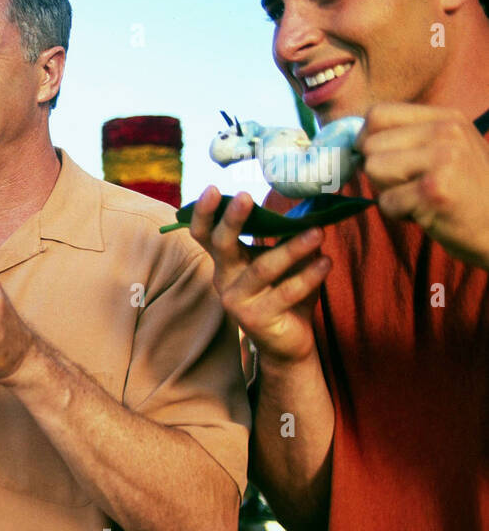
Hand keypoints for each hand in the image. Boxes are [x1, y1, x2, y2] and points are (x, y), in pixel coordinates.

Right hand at [188, 186, 327, 367]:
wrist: (288, 341)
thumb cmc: (284, 293)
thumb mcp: (281, 261)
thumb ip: (286, 238)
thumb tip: (312, 207)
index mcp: (226, 261)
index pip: (205, 234)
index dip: (205, 213)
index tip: (213, 189)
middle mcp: (224, 279)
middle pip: (222, 245)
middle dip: (233, 220)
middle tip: (247, 196)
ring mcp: (237, 301)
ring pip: (263, 268)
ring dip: (292, 249)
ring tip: (318, 233)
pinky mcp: (256, 319)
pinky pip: (286, 292)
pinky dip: (309, 276)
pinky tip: (326, 262)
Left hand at [358, 103, 488, 268]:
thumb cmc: (464, 191)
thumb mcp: (446, 148)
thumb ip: (407, 137)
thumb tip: (353, 139)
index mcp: (446, 117)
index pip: (377, 113)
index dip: (367, 138)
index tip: (381, 157)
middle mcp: (446, 131)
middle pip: (370, 144)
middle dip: (380, 171)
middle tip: (412, 184)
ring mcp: (442, 159)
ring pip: (374, 169)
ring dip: (389, 191)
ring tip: (420, 196)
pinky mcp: (434, 190)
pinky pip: (386, 201)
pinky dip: (399, 213)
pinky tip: (427, 212)